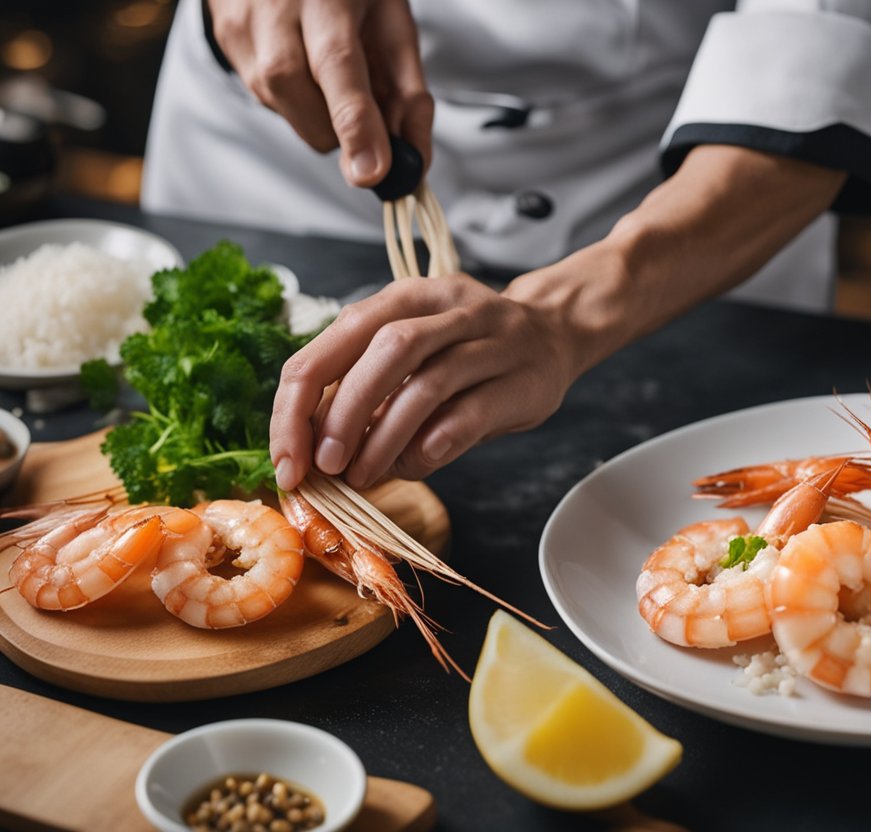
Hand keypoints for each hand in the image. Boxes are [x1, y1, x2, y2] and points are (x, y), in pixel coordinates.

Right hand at [207, 0, 431, 185]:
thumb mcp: (394, 25)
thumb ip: (408, 93)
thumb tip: (414, 159)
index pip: (338, 66)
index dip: (355, 124)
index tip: (372, 173)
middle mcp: (275, 6)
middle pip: (297, 93)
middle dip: (336, 127)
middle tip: (362, 114)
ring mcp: (241, 23)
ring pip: (280, 105)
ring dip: (316, 111)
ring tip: (330, 72)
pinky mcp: (224, 39)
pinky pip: (265, 97)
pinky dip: (295, 98)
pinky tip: (304, 63)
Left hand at [270, 273, 576, 489]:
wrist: (555, 333)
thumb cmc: (469, 354)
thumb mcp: (412, 357)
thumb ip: (367, 391)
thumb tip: (314, 453)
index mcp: (405, 297)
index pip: (335, 340)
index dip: (299, 403)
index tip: (287, 459)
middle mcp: (448, 306)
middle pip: (385, 348)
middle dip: (342, 413)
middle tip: (325, 466)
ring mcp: (491, 338)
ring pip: (427, 381)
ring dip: (384, 436)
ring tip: (364, 475)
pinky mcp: (522, 378)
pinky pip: (470, 413)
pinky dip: (434, 443)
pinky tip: (415, 463)